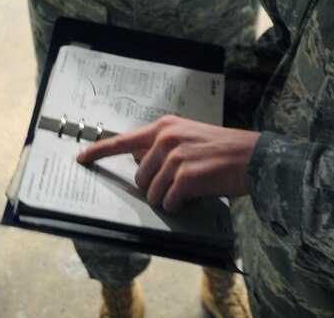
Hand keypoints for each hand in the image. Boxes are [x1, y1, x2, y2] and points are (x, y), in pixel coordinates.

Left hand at [77, 114, 259, 212]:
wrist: (252, 156)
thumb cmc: (222, 149)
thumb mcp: (189, 135)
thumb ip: (163, 146)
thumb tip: (141, 165)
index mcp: (165, 126)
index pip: (123, 140)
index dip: (99, 151)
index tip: (81, 157)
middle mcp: (166, 138)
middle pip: (139, 178)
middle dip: (155, 188)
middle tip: (181, 182)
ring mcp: (174, 157)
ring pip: (153, 194)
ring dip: (170, 198)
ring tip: (192, 187)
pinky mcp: (185, 177)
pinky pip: (169, 203)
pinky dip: (181, 206)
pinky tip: (196, 196)